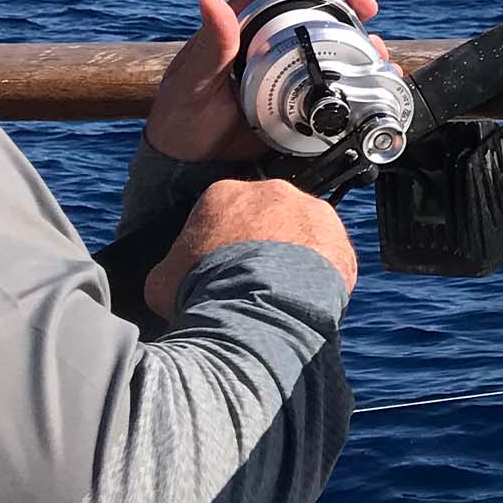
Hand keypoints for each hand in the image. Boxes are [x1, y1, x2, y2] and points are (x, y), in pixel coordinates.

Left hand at [143, 0, 387, 163]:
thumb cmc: (180, 115)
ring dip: (357, 45)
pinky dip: (358, 84)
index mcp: (238, 31)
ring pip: (328, 51)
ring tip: (376, 49)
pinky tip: (377, 83)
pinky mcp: (299, 106)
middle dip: (343, 7)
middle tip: (368, 6)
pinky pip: (332, 89)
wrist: (188, 166)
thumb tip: (210, 0)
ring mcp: (285, 76)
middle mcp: (267, 48)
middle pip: (310, 17)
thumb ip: (210, 46)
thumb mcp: (192, 79)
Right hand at [146, 177, 359, 316]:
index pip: (224, 213)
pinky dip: (322, 277)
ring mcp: (311, 212)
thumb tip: (173, 276)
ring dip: (296, 258)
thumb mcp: (162, 280)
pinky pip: (331, 257)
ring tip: (284, 294)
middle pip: (268, 218)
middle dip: (262, 245)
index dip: (222, 244)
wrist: (253, 310)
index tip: (222, 269)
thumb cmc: (201, 292)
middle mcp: (271, 192)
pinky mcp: (339, 241)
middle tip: (256, 281)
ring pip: (303, 233)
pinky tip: (308, 301)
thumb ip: (172, 266)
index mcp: (223, 194)